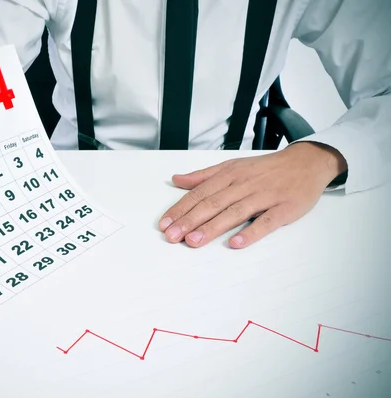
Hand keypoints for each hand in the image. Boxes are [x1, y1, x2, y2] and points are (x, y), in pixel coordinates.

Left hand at [158, 142, 347, 248]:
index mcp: (229, 175)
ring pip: (234, 212)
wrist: (306, 162)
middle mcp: (243, 184)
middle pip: (212, 204)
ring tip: (193, 241)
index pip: (200, 193)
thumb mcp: (233, 165)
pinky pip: (266, 222)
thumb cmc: (266, 168)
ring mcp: (264, 196)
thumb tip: (177, 180)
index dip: (181, 209)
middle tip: (172, 236)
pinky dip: (251, 232)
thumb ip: (204, 176)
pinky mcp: (284, 208)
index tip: (165, 224)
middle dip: (190, 220)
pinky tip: (236, 243)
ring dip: (212, 227)